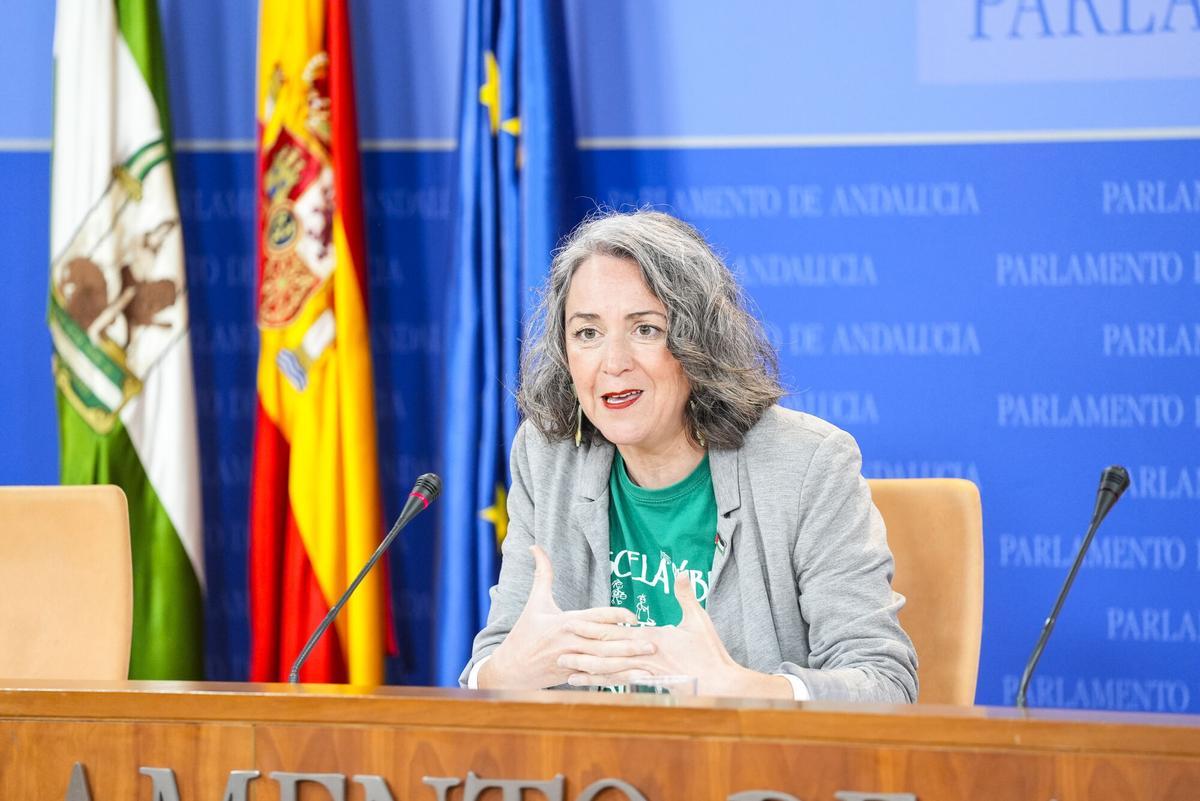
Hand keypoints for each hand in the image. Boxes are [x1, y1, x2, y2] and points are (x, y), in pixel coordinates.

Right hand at [477, 546, 654, 689]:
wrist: (510, 669)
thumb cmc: (525, 633)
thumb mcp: (535, 602)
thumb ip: (542, 574)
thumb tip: (535, 546)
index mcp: (564, 623)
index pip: (594, 618)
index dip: (614, 616)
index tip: (634, 616)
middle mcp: (571, 643)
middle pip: (603, 644)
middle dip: (628, 645)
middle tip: (652, 643)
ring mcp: (573, 662)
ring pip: (604, 664)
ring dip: (627, 664)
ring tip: (649, 664)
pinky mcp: (574, 676)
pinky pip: (600, 678)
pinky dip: (618, 680)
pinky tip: (635, 680)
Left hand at [562, 571, 793, 698]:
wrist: (720, 685)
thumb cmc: (710, 652)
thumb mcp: (698, 619)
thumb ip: (686, 595)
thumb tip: (681, 571)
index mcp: (651, 640)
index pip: (615, 633)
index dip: (592, 629)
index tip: (572, 623)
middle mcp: (643, 659)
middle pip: (606, 655)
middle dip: (582, 653)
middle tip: (558, 652)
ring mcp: (646, 674)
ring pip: (610, 674)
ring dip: (588, 673)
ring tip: (567, 674)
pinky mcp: (650, 687)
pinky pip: (622, 686)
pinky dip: (606, 686)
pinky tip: (594, 688)